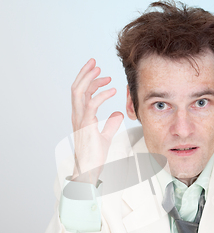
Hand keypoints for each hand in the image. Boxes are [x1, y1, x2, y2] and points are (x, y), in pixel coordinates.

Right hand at [71, 58, 123, 184]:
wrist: (89, 170)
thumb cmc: (94, 156)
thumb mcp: (105, 136)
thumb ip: (110, 123)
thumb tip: (117, 113)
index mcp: (80, 117)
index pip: (81, 93)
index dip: (89, 81)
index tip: (100, 73)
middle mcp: (78, 116)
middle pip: (76, 88)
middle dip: (85, 73)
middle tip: (95, 63)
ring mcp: (80, 120)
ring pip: (79, 92)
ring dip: (89, 79)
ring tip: (101, 72)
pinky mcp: (86, 125)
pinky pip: (92, 104)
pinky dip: (102, 94)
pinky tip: (112, 90)